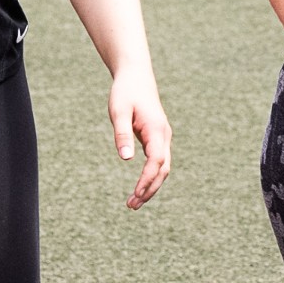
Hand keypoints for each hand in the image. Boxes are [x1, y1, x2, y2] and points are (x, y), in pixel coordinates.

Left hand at [108, 65, 172, 207]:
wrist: (136, 76)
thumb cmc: (125, 92)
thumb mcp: (119, 112)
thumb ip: (122, 135)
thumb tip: (125, 159)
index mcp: (156, 130)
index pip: (156, 161)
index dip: (147, 180)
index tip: (135, 194)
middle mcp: (164, 136)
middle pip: (163, 170)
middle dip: (149, 189)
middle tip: (131, 206)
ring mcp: (162, 138)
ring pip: (162, 168)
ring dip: (150, 186)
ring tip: (133, 202)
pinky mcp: (157, 138)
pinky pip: (158, 162)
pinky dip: (151, 177)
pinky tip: (140, 187)